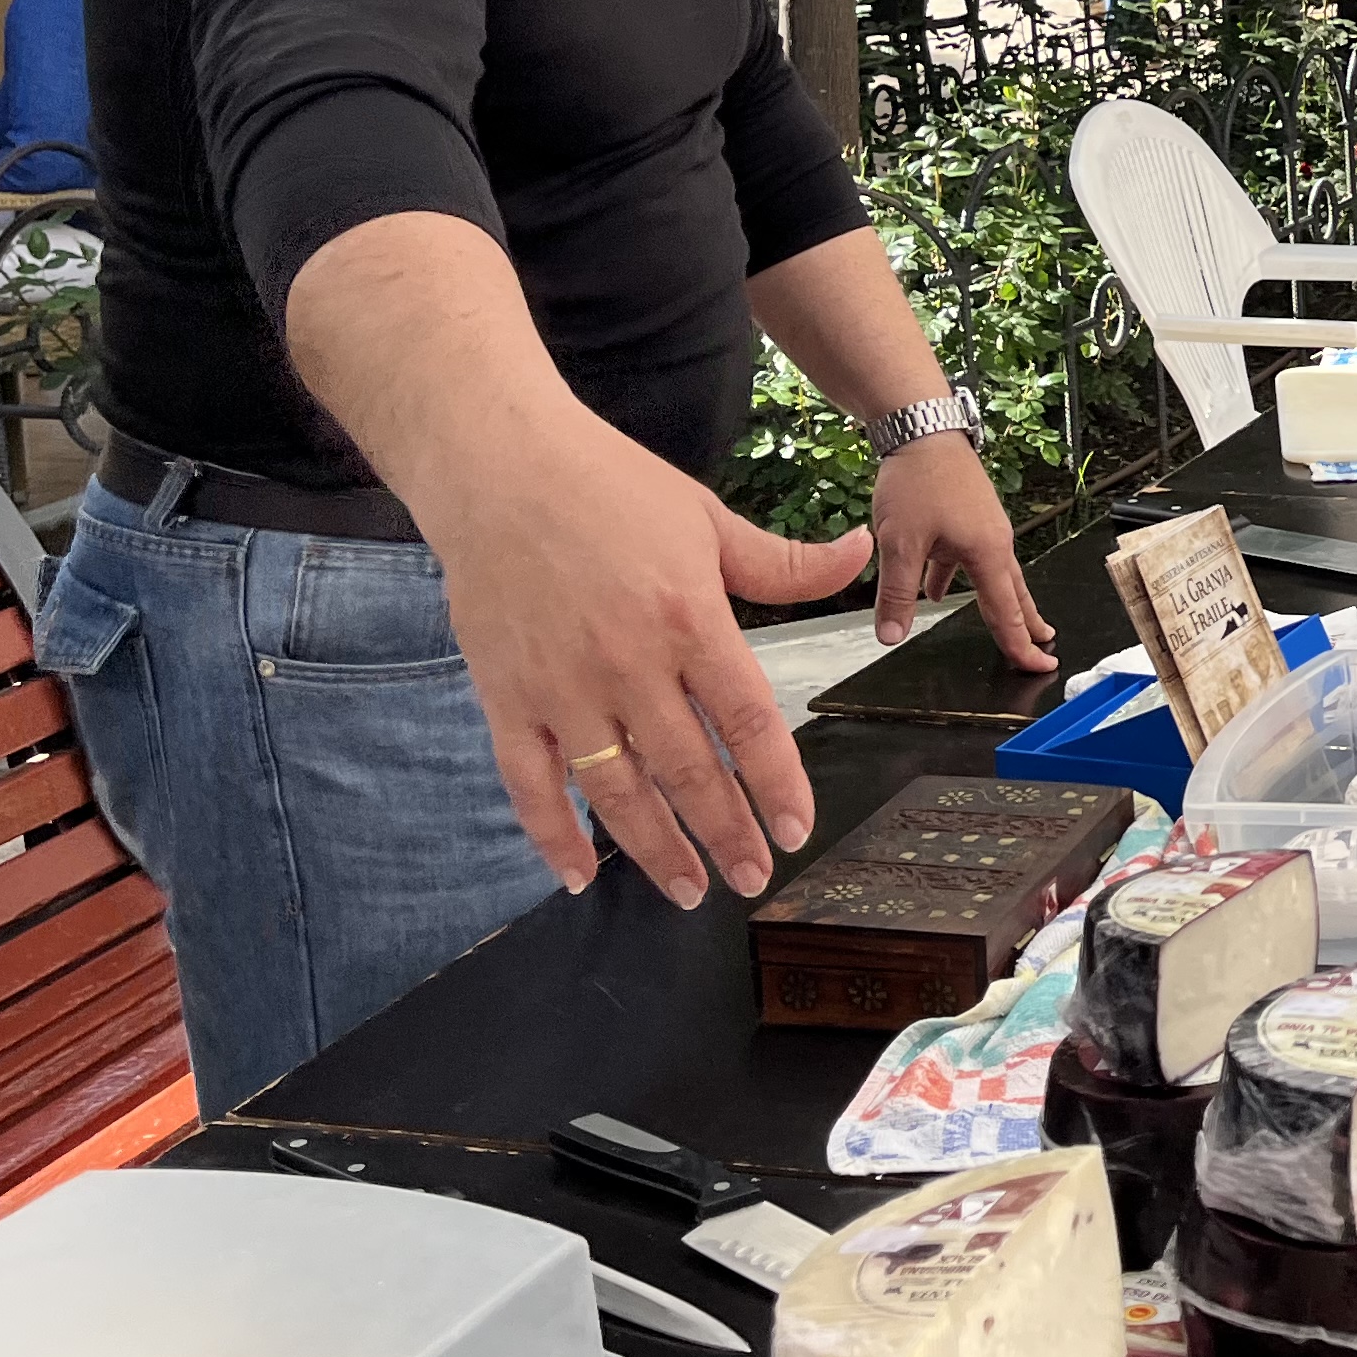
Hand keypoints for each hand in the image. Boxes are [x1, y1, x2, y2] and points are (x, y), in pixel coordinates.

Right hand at [426, 412, 868, 909]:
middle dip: (726, 833)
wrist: (498, 466)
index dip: (776, 783)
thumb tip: (859, 552)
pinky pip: (529, 784)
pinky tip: (579, 876)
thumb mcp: (708, 518)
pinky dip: (552, 836)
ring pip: (616, 792)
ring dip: (656, 850)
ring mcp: (561, 687)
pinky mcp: (506, 696)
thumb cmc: (609, 485)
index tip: (796, 829)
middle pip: (688, 771)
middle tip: (753, 878)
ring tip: (691, 889)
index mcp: (688, 619)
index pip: (747, 721)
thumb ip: (783, 561)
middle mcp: (628, 664)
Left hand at [870, 436, 1056, 660]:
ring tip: (1008, 622)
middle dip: (1027, 624)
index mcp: (987, 553)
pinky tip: (937, 587)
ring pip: (995, 575)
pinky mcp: (969, 515)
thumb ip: (897, 594)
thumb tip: (891, 636)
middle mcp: (994, 541)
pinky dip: (960, 577)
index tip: (1040, 666)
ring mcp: (983, 526)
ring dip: (1001, 601)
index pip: (1006, 613)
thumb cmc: (918, 480)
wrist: (922, 427)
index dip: (1020, 645)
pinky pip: (970, 556)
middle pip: (1015, 594)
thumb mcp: (900, 542)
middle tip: (1044, 647)